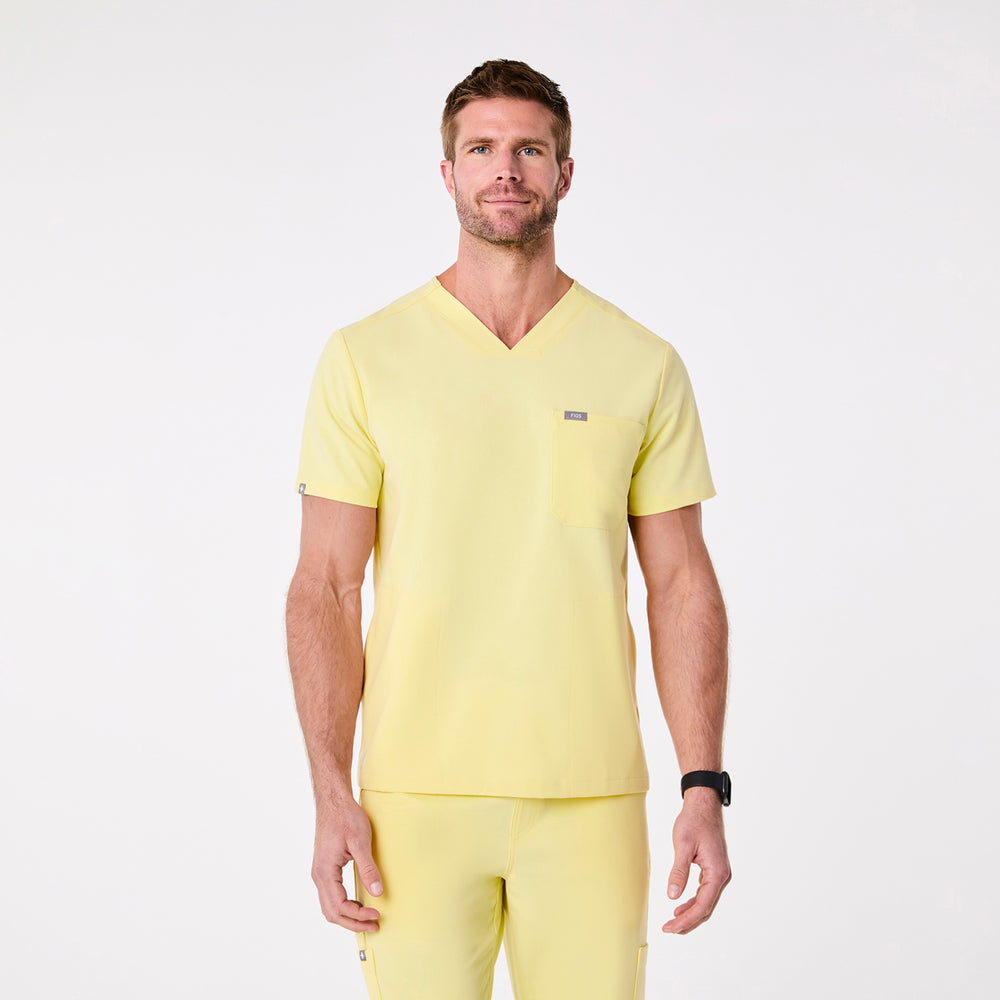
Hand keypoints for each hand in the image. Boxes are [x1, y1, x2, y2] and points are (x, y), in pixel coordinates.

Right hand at [311, 794, 384, 931]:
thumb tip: (378, 892)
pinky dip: (343, 905)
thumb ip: (368, 868)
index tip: (377, 915)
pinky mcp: (325, 868)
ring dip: (348, 916)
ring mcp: (320, 872)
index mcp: (325, 871)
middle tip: (375, 924)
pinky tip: (358, 903)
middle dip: (353, 923)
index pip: (339, 906)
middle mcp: (319, 875)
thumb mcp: (360, 841)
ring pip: (329, 906)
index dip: (359, 915)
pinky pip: (331, 895)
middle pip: (332, 912)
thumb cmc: (345, 816)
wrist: (333, 800)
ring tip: (368, 918)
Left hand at [663, 788, 731, 933]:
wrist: (703, 804)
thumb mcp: (683, 845)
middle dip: (688, 921)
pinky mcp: (714, 869)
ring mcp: (719, 873)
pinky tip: (681, 904)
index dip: (686, 920)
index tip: (670, 927)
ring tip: (673, 921)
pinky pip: (705, 892)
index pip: (702, 906)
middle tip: (668, 929)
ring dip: (690, 913)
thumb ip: (679, 871)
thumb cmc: (694, 821)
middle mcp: (722, 876)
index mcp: (717, 873)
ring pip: (706, 902)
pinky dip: (693, 901)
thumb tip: (672, 896)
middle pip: (706, 908)